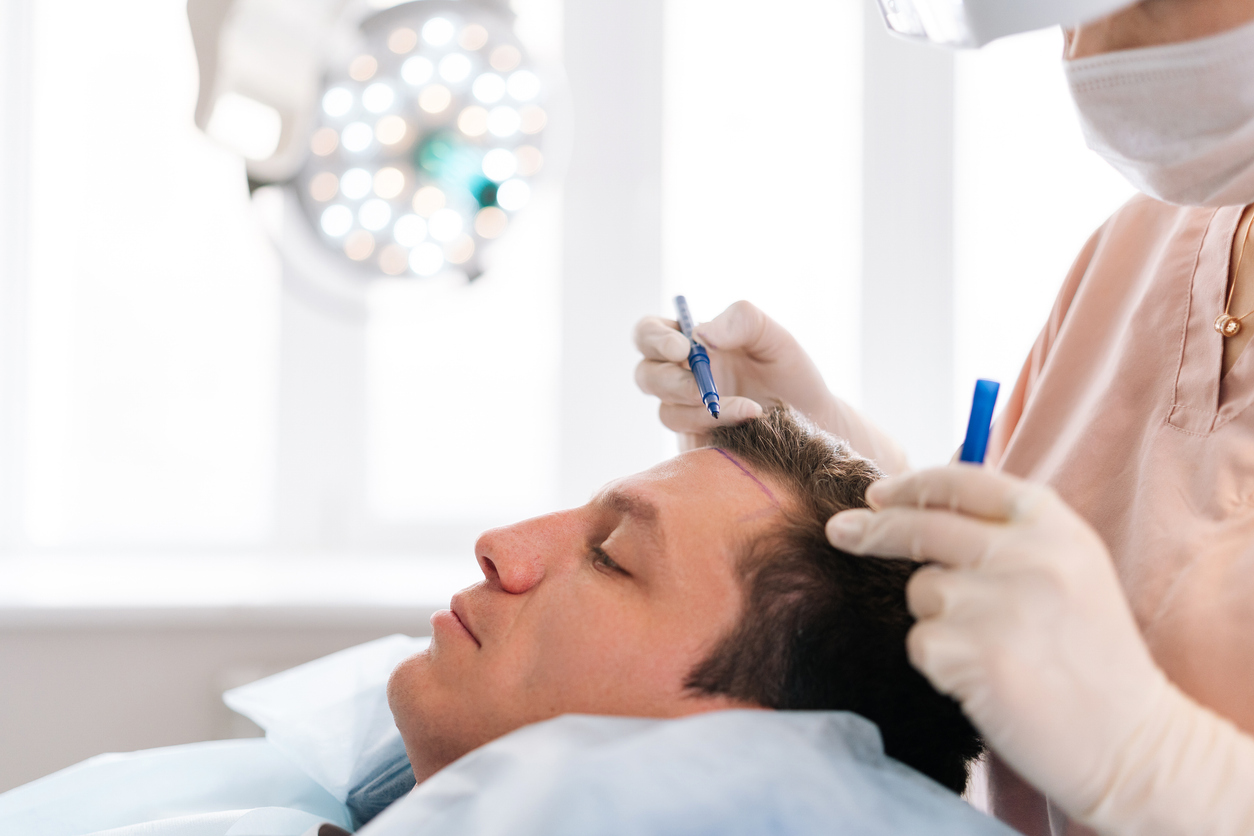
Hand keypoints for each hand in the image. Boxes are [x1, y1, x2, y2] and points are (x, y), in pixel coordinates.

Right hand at [633, 301, 833, 449]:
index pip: (648, 333)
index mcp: (690, 343)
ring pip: (667, 413)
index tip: (683, 348)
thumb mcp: (772, 335)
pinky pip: (688, 440)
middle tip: (701, 388)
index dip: (654, 339)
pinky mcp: (698, 443)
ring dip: (701, 410)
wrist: (812, 420)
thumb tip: (699, 335)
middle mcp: (681, 376)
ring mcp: (687, 413)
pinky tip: (748, 422)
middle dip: (670, 381)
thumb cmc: (788, 373)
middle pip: (645, 376)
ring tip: (749, 409)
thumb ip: (739, 321)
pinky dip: (715, 428)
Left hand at [825, 466, 1253, 834]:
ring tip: (992, 646)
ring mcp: (999, 601)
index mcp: (1051, 522)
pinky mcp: (973, 652)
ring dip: (937, 618)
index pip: (962, 481)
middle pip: (922, 526)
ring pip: (921, 590)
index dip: (912, 485)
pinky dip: (939, 662)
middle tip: (839, 531)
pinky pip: (921, 642)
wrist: (1129, 738)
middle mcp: (1027, 553)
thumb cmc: (1088, 652)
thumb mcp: (1068, 566)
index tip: (876, 494)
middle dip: (873, 529)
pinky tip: (984, 677)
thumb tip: (914, 505)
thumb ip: (1006, 530)